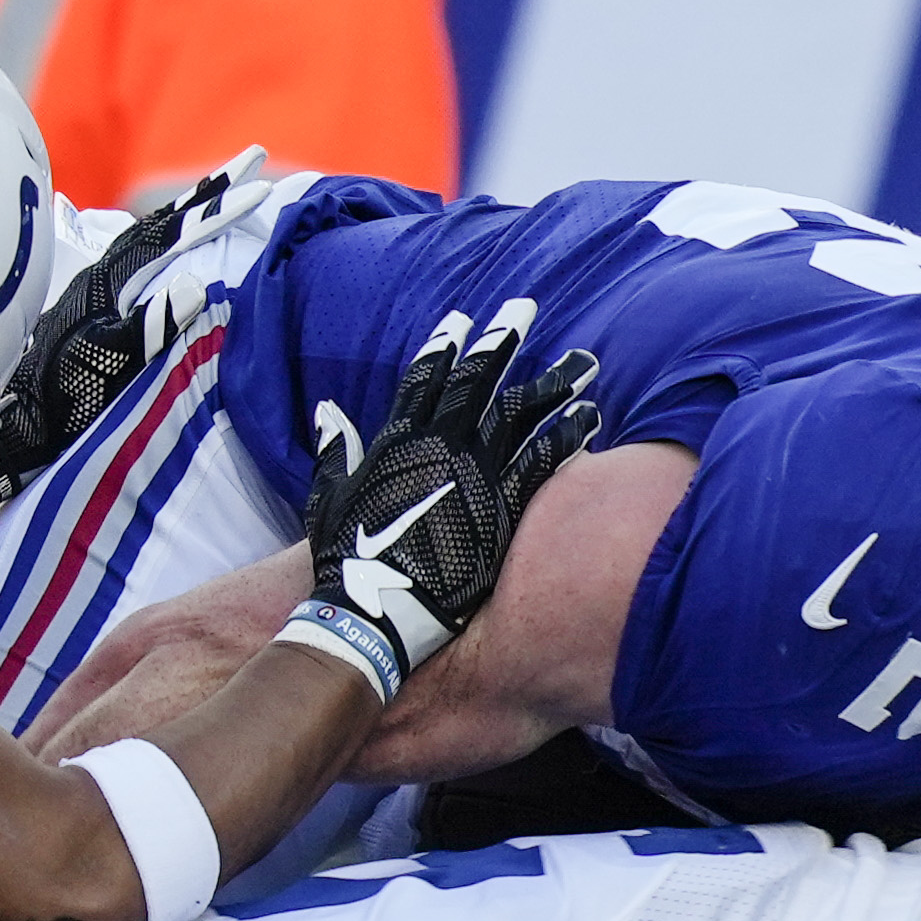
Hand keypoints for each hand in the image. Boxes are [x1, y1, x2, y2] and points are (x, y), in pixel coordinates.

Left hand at [0, 158, 246, 487]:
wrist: (16, 424)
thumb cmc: (61, 400)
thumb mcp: (108, 364)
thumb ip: (150, 327)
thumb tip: (198, 286)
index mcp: (110, 281)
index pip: (172, 233)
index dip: (216, 210)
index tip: (257, 190)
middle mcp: (102, 273)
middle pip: (163, 220)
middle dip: (210, 192)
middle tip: (252, 159)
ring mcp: (95, 286)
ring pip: (150, 233)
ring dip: (188, 209)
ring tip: (221, 190)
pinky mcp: (91, 303)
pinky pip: (139, 254)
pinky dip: (165, 236)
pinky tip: (172, 239)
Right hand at [283, 299, 601, 701]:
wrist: (374, 611)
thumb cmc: (348, 562)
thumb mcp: (327, 499)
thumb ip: (335, 452)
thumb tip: (329, 412)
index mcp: (399, 440)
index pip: (424, 378)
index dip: (444, 346)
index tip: (461, 320)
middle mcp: (441, 444)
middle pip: (478, 379)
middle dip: (502, 340)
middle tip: (524, 309)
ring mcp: (475, 471)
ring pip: (521, 412)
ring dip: (553, 384)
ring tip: (583, 364)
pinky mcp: (504, 504)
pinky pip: (545, 461)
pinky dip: (569, 436)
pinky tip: (592, 420)